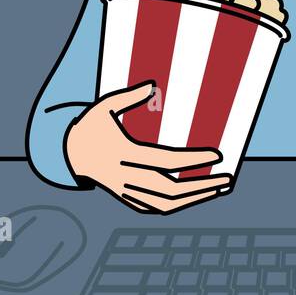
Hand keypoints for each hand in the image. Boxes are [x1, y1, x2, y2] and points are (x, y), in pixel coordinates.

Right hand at [64, 81, 230, 213]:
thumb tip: (152, 85)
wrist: (67, 155)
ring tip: (218, 188)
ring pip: (164, 205)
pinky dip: (176, 206)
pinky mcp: (124, 198)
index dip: (192, 159)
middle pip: (169, 190)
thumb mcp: (103, 106)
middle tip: (228, 179)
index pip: (164, 161)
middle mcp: (124, 177)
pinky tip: (195, 197)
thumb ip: (128, 96)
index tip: (217, 156)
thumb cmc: (90, 126)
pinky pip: (153, 208)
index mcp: (121, 154)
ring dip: (194, 199)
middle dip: (201, 187)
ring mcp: (124, 191)